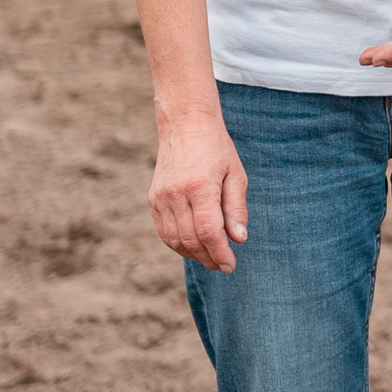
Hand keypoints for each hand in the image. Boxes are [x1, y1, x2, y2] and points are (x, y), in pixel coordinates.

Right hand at [150, 115, 247, 272]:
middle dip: (209, 258)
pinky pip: (164, 232)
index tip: (231, 265)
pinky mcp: (153, 199)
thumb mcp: (236, 174)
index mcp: (199, 186)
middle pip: (191, 240)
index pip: (209, 232)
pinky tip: (194, 247)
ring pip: (174, 240)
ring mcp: (160, 198)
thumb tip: (239, 239)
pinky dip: (178, 245)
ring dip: (193, 255)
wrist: (186, 125)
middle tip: (224, 266)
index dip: (220, 253)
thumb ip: (236, 208)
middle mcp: (175, 194)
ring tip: (211, 259)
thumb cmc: (217, 149)